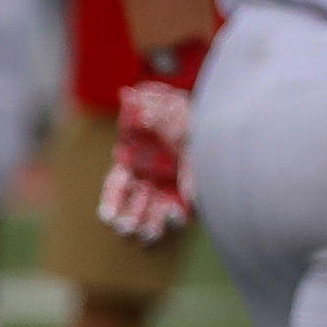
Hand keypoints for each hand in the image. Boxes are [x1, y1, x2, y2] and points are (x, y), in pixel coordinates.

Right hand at [98, 79, 192, 243]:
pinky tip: (174, 214)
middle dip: (127, 220)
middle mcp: (147, 181)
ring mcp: (166, 192)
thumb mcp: (172, 107)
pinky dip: (173, 219)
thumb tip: (127, 93)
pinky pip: (176, 216)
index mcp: (136, 162)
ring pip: (148, 218)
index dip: (111, 201)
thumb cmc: (188, 115)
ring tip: (148, 233)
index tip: (108, 217)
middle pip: (129, 209)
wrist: (217, 126)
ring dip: (146, 227)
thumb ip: (153, 107)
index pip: (116, 185)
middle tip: (128, 228)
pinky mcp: (186, 201)